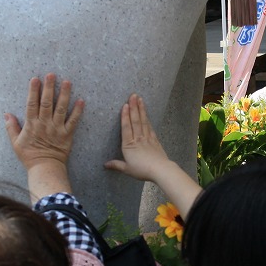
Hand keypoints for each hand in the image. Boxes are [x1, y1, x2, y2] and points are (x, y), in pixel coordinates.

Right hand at [5, 75, 83, 173]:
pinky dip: (78, 111)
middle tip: (51, 74)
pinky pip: (73, 121)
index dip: (33, 91)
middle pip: (47, 103)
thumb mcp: (16, 143)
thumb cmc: (29, 156)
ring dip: (64, 95)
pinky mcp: (67, 134)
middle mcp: (44, 124)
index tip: (35, 79)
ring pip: (60, 108)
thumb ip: (11, 127)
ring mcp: (57, 129)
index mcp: (32, 124)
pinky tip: (81, 100)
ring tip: (67, 82)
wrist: (45, 168)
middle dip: (49, 88)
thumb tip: (6, 114)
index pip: (32, 104)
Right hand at [105, 94, 202, 218]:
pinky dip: (148, 120)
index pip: (126, 127)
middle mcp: (138, 139)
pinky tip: (147, 114)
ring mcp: (147, 138)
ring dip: (141, 110)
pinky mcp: (155, 140)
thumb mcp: (127, 169)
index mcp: (129, 145)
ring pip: (143, 121)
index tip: (125, 105)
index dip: (125, 116)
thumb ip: (116, 165)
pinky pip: (150, 128)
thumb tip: (105, 164)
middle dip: (134, 107)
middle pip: (135, 121)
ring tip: (140, 99)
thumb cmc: (142, 170)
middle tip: (133, 95)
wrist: (160, 170)